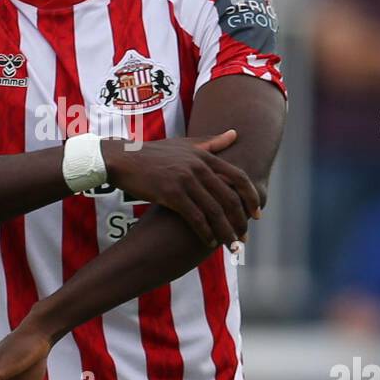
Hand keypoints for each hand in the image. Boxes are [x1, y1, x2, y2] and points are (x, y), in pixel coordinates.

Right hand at [100, 130, 260, 248]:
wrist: (123, 159)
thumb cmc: (153, 153)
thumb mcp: (184, 144)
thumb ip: (211, 142)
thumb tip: (235, 134)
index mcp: (204, 155)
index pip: (238, 177)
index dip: (250, 197)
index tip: (257, 214)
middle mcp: (198, 166)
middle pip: (229, 198)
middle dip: (240, 220)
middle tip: (244, 237)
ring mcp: (185, 180)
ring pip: (214, 211)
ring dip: (225, 231)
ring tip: (231, 245)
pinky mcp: (170, 194)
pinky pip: (194, 217)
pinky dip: (205, 232)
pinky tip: (209, 242)